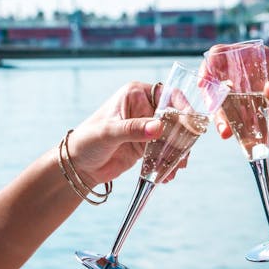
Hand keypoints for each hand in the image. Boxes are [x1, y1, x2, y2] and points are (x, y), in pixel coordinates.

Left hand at [65, 81, 185, 184]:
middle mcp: (144, 107)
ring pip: (173, 136)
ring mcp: (146, 127)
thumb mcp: (109, 133)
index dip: (182, 107)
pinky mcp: (147, 145)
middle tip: (184, 153)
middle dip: (182, 136)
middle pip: (175, 117)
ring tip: (176, 168)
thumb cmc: (87, 142)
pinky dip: (169, 162)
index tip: (191, 124)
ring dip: (177, 152)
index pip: (167, 95)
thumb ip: (134, 129)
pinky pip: (165, 151)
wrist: (78, 167)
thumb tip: (158, 127)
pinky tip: (167, 174)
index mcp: (136, 94)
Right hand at [211, 46, 268, 143]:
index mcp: (259, 58)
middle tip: (213, 111)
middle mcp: (247, 73)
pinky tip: (229, 135)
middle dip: (210, 95)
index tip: (206, 81)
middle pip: (217, 78)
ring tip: (224, 132)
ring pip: (221, 100)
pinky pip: (229, 116)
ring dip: (217, 114)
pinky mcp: (246, 112)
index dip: (210, 65)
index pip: (225, 54)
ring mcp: (245, 93)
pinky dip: (226, 124)